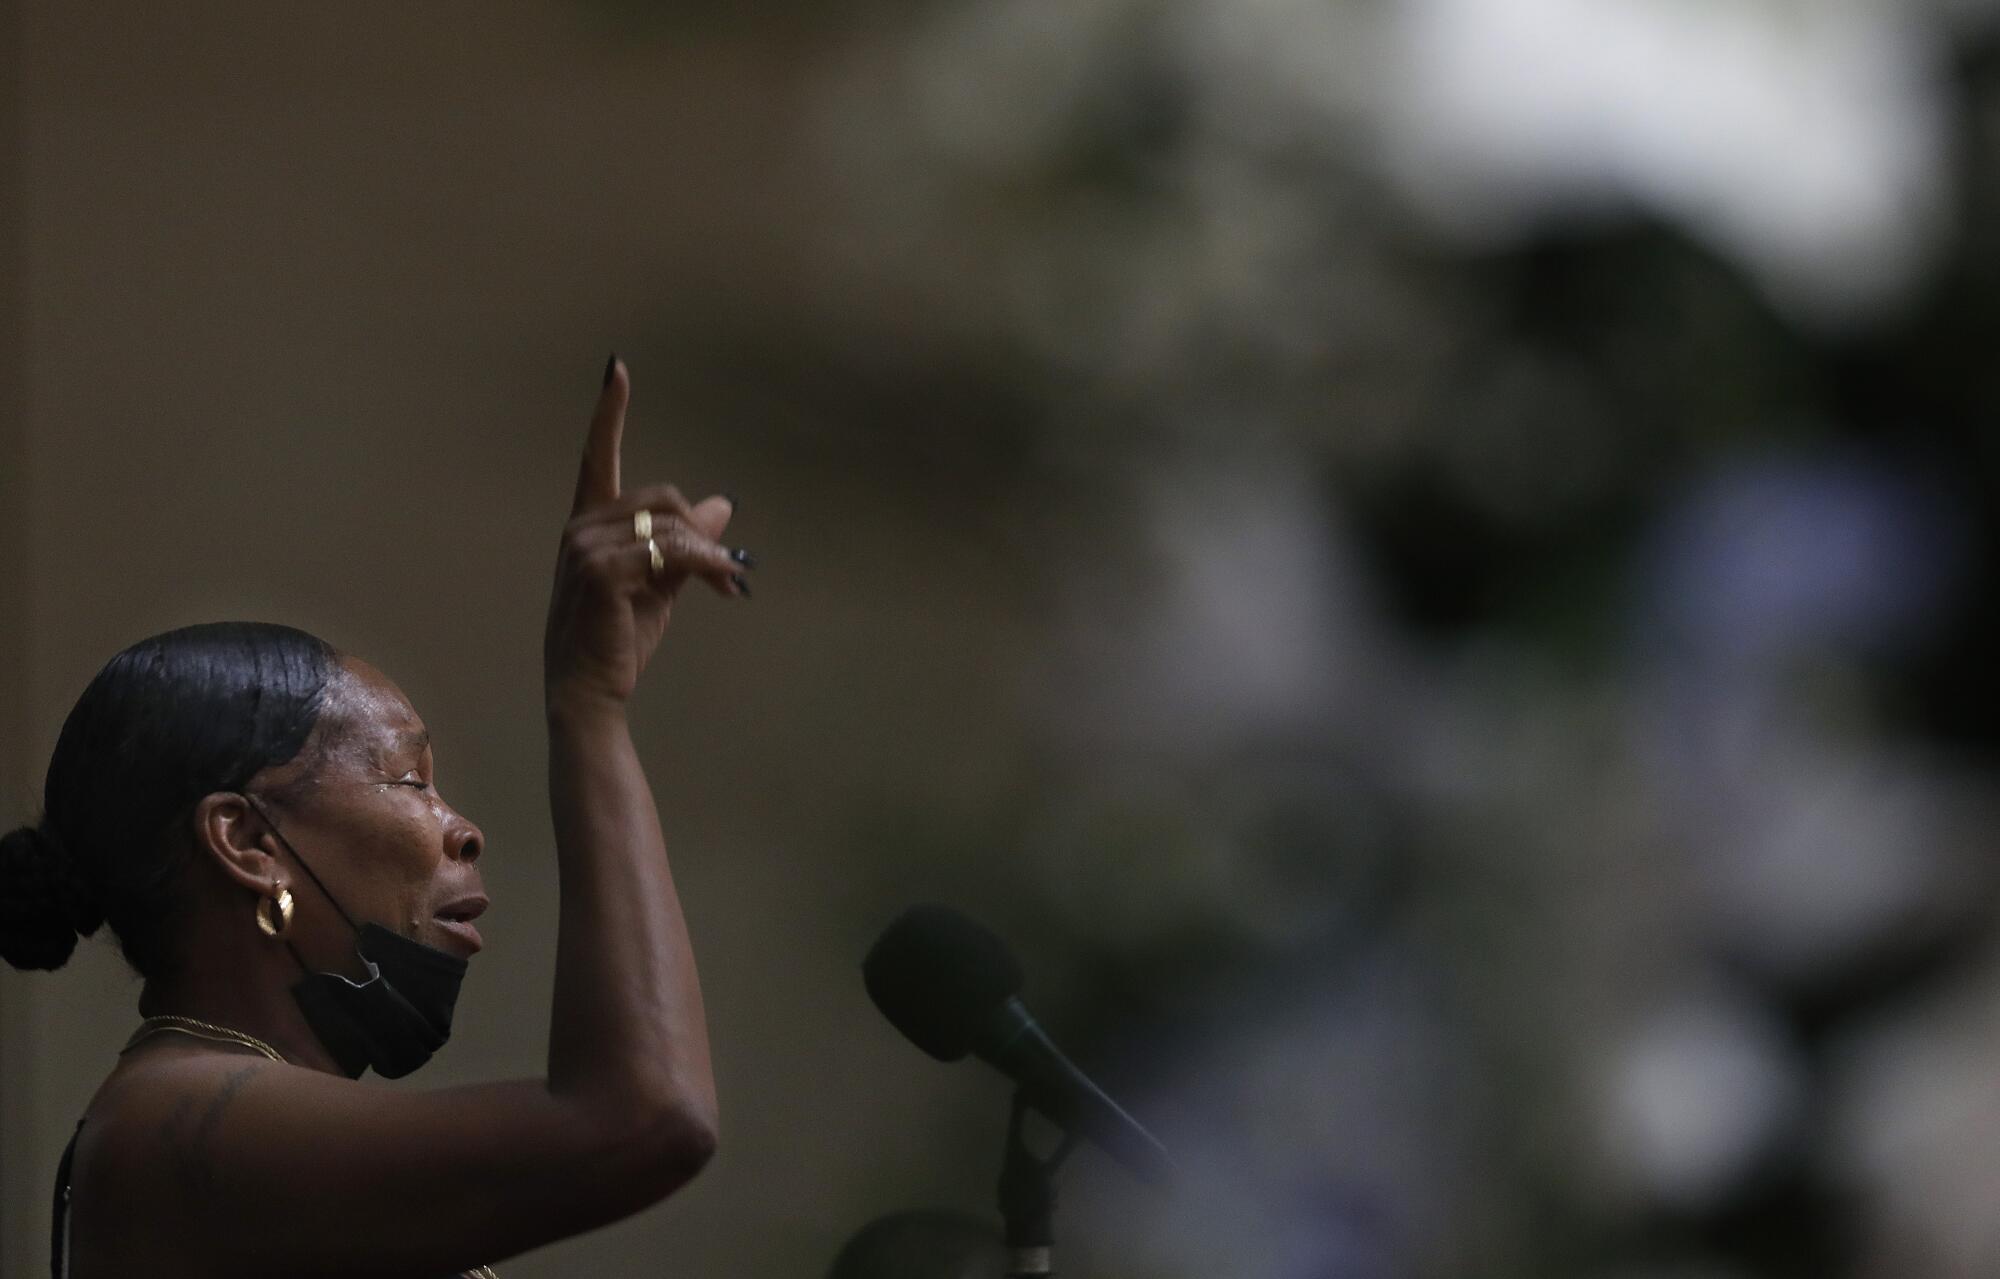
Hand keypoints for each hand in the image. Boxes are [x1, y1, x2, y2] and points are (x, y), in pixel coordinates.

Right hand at [543, 357, 749, 707]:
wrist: (591, 689)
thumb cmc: (618, 637)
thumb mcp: (661, 583)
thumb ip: (685, 542)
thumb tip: (721, 503)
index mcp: (589, 524)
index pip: (596, 457)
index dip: (609, 412)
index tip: (617, 368)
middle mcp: (580, 528)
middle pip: (662, 499)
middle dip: (702, 533)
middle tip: (732, 571)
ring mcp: (584, 548)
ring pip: (672, 526)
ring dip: (711, 556)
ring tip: (730, 582)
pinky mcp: (601, 572)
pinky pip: (671, 552)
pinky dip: (706, 566)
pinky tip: (724, 585)